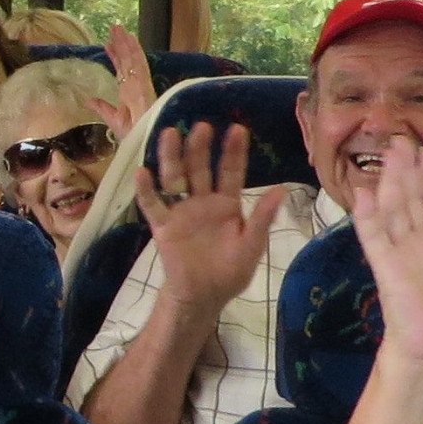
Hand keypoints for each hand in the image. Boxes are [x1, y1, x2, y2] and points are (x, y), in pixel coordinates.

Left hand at [93, 23, 156, 138]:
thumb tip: (88, 99)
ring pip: (133, 59)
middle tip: (113, 28)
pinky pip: (140, 65)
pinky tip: (131, 39)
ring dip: (126, 43)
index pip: (121, 71)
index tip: (108, 44)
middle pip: (127, 61)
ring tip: (118, 28)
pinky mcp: (145, 86)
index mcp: (128, 93)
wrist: (145, 141)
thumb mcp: (113, 120)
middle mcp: (135, 86)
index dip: (115, 57)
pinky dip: (136, 51)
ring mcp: (141, 85)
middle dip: (121, 44)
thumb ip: (102, 108)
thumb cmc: (134, 135)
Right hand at [133, 122, 288, 311]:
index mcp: (227, 204)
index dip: (234, 152)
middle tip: (202, 126)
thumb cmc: (230, 272)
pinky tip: (142, 173)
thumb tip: (280, 189)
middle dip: (200, 148)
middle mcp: (203, 201)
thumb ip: (262, 219)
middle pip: (200, 169)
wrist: (203, 297)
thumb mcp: (252, 246)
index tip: (237, 129)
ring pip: (175, 179)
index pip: (231, 172)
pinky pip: (153, 206)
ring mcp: (181, 212)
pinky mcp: (163, 226)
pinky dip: (147, 191)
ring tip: (170, 133)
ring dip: (172, 158)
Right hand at [354, 136, 422, 365]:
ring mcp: (400, 254)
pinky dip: (369, 216)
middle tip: (402, 139)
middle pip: (409, 199)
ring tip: (390, 153)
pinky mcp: (388, 268)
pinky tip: (364, 193)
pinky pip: (376, 238)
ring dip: (390, 181)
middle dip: (406, 170)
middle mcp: (416, 245)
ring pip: (394, 210)